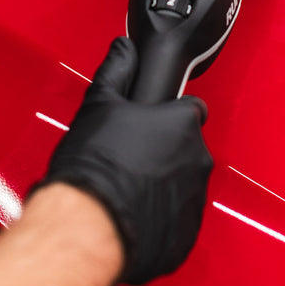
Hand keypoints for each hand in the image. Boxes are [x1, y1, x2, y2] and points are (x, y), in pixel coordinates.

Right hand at [33, 37, 212, 285]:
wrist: (87, 229)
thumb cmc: (95, 168)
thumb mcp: (100, 104)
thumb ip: (117, 70)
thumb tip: (123, 49)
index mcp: (183, 124)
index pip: (191, 109)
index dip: (168, 114)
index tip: (151, 122)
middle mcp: (197, 160)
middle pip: (186, 148)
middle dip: (164, 151)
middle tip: (130, 157)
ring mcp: (194, 201)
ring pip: (183, 184)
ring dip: (163, 184)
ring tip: (126, 187)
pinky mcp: (185, 237)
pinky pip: (176, 220)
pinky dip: (159, 217)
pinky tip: (131, 214)